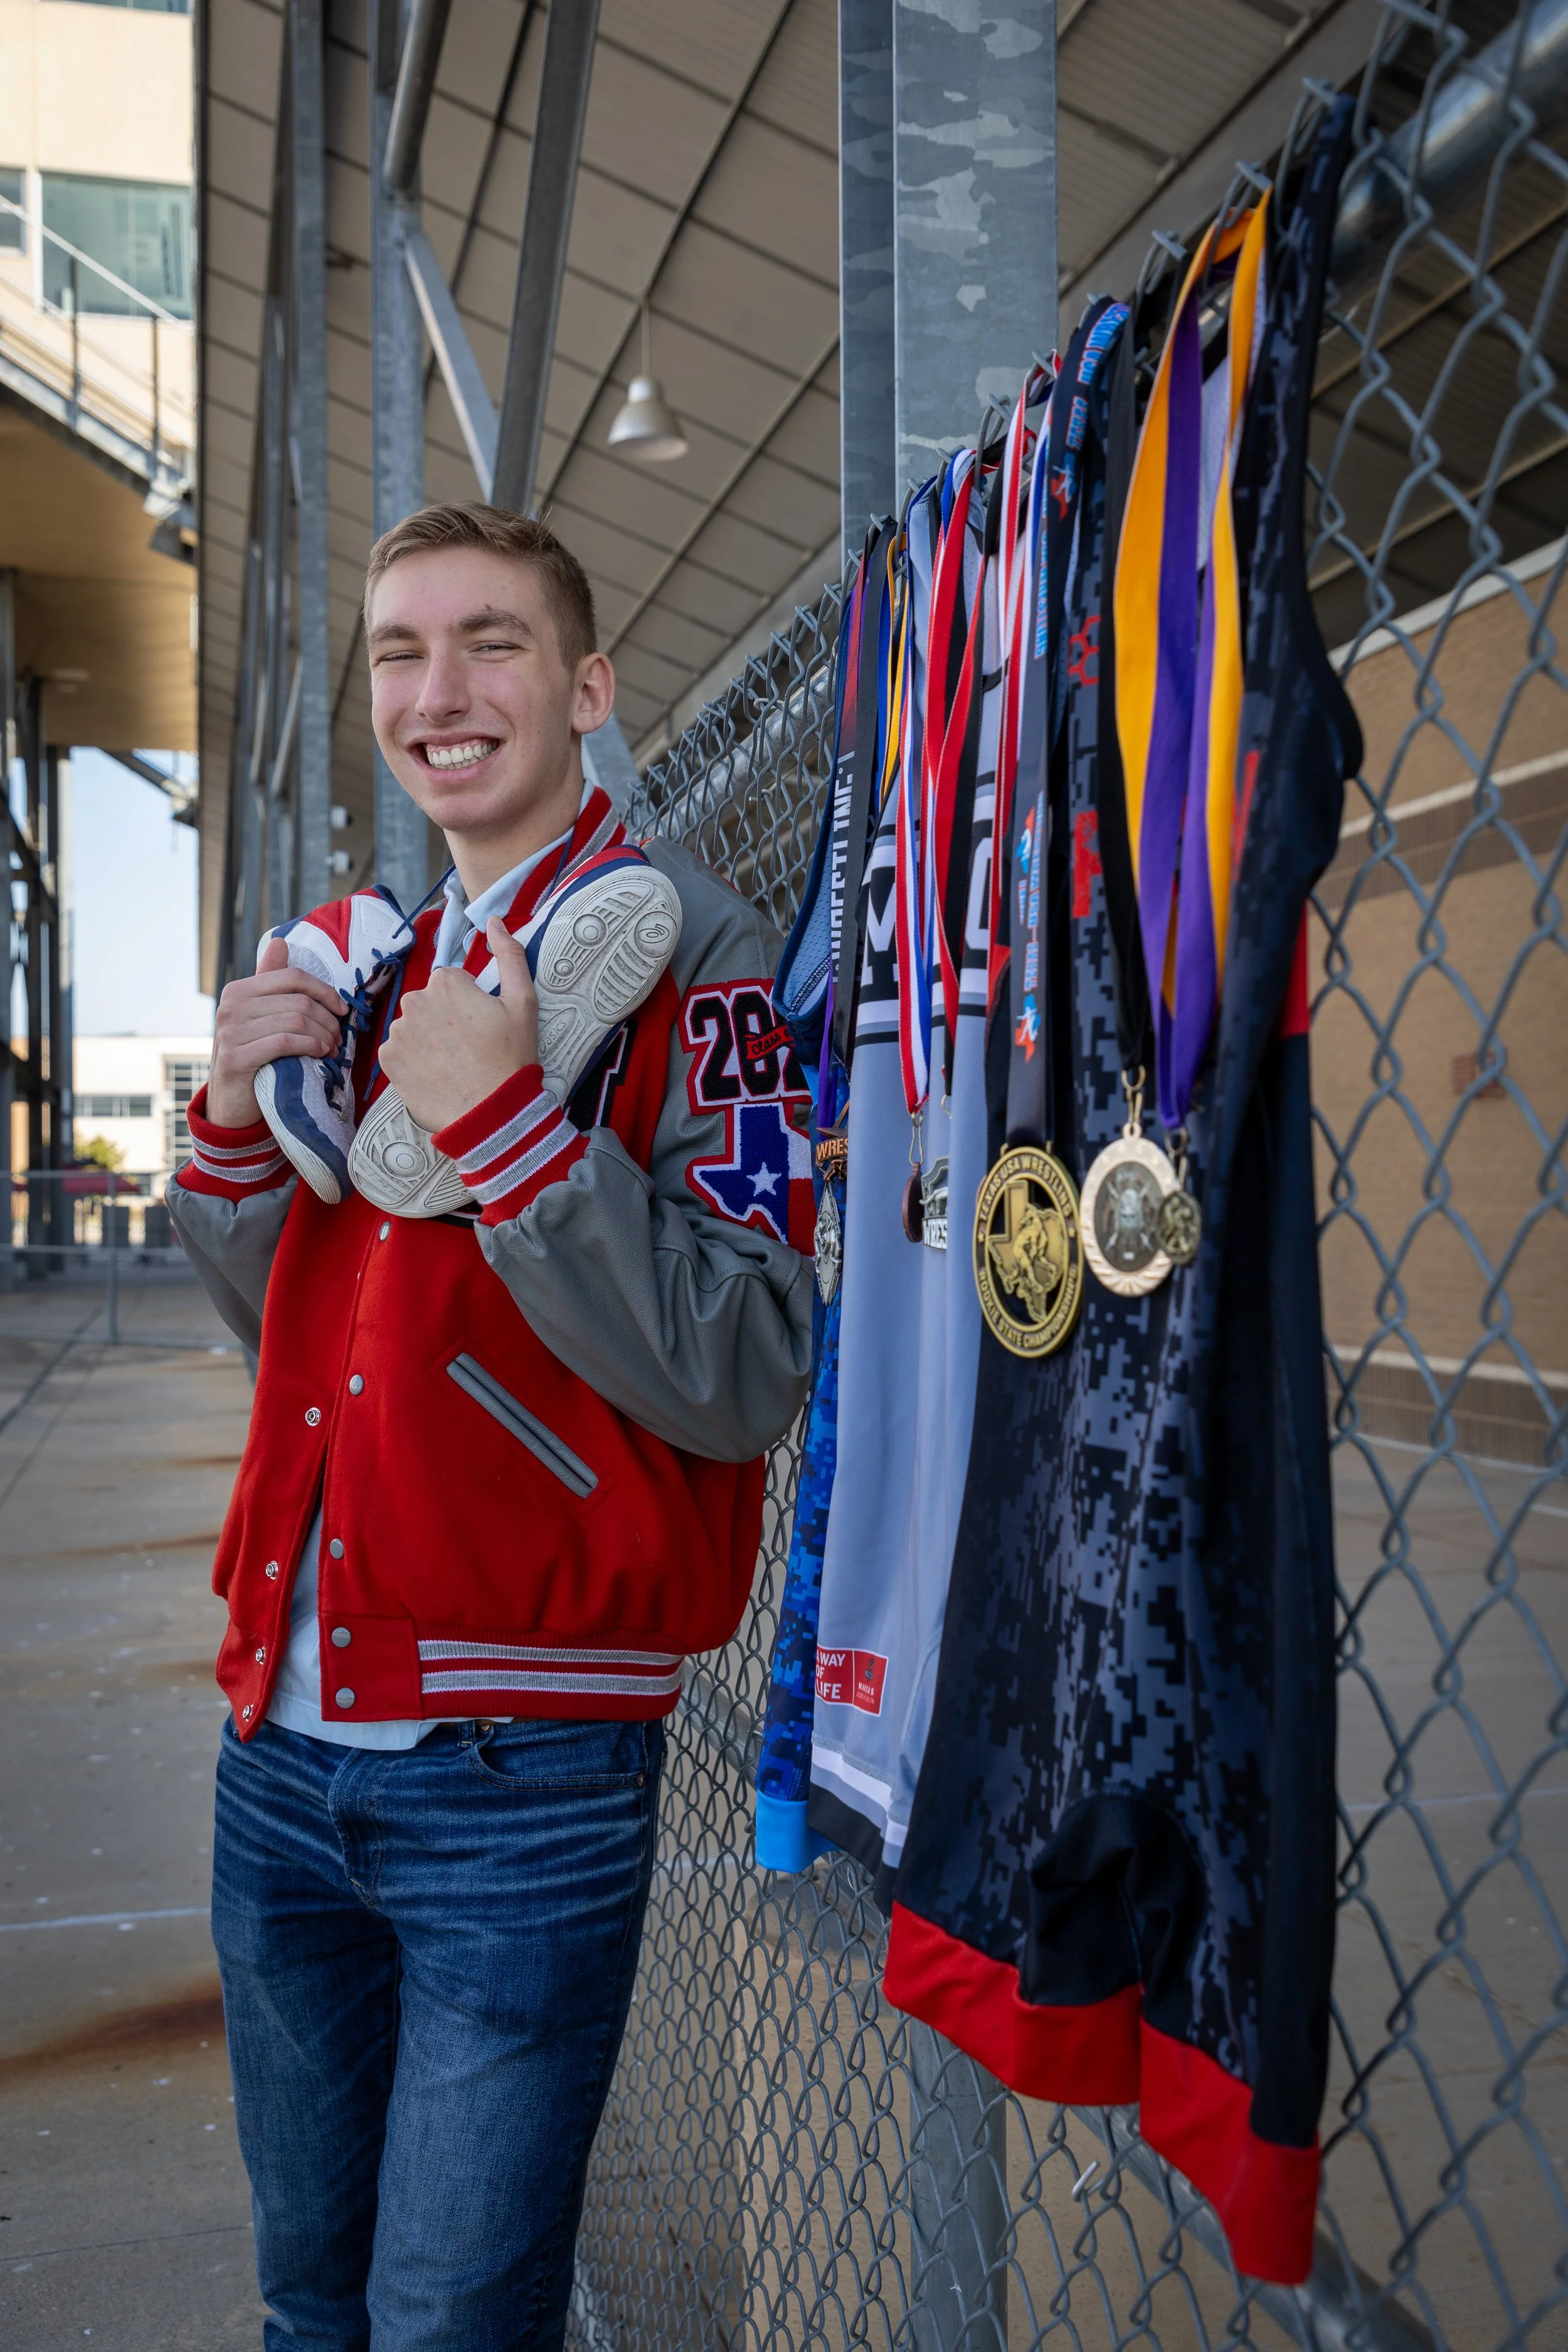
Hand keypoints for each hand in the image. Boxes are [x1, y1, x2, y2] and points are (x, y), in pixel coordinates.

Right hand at [206, 936, 344, 1128]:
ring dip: (323, 1036)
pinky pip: (284, 1042)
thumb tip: (280, 942)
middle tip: (339, 1037)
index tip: (341, 1009)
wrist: (231, 1102)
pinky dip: (310, 1047)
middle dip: (327, 1020)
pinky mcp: (235, 1057)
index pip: (292, 977)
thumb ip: (271, 983)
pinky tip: (320, 1055)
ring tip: (332, 1049)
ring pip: (295, 1021)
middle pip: (298, 1001)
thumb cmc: (255, 1057)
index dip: (324, 991)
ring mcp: (230, 1031)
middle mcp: (230, 1006)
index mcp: (238, 990)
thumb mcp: (262, 1018)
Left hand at [378, 917, 539, 1131]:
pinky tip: (436, 1074)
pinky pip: (399, 1052)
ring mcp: (398, 1032)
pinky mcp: (388, 1060)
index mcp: (446, 983)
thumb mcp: (523, 1002)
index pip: (451, 983)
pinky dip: (414, 1061)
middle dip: (445, 1019)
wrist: (491, 1114)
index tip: (482, 1026)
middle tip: (469, 1047)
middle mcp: (415, 1002)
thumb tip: (495, 920)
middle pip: (428, 1003)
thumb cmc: (511, 1058)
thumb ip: (510, 954)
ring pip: (413, 1027)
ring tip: (453, 1064)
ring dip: (428, 1039)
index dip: (469, 1004)